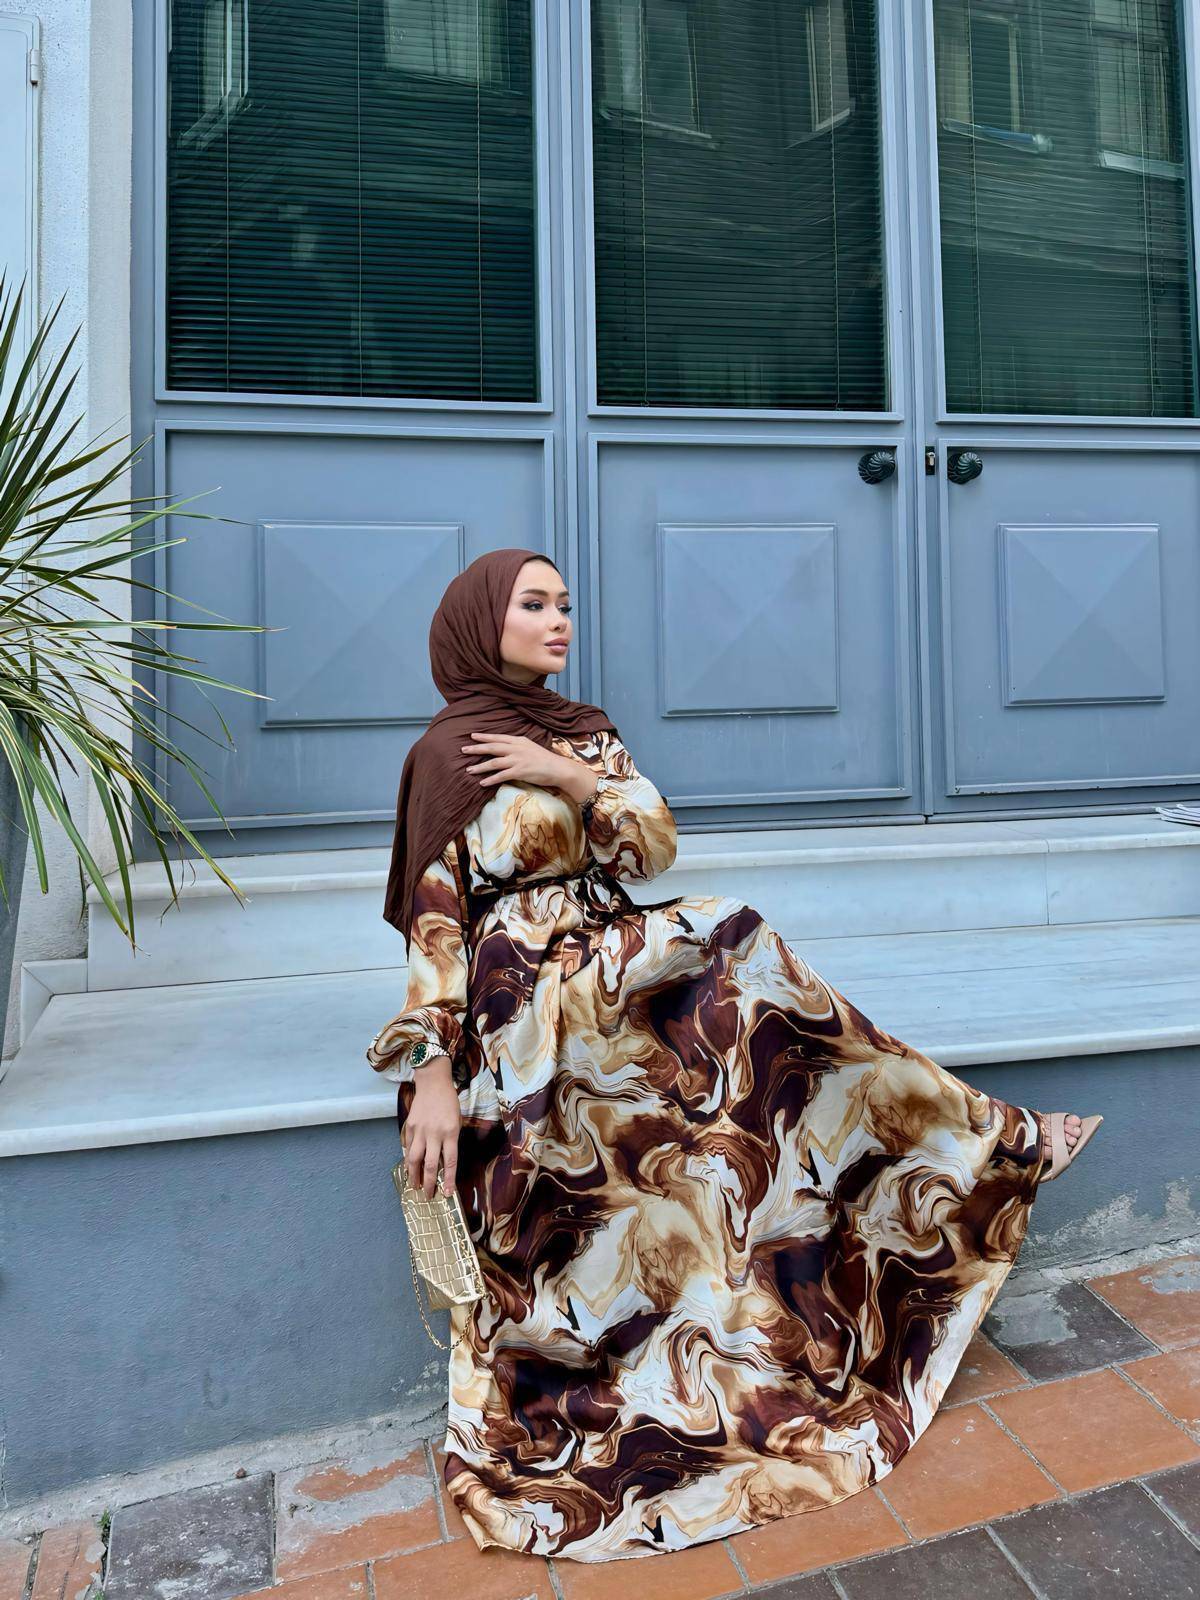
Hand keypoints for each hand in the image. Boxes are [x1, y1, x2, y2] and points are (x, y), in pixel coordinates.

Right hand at [404, 1063, 460, 1196]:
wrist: (433, 1083)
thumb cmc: (449, 1102)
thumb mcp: (456, 1121)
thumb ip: (451, 1141)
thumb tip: (443, 1162)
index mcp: (450, 1133)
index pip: (450, 1162)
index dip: (448, 1179)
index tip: (447, 1193)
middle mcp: (434, 1133)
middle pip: (430, 1164)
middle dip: (428, 1183)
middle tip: (428, 1195)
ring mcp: (420, 1130)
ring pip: (414, 1159)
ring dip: (414, 1175)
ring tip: (414, 1186)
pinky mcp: (410, 1126)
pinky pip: (408, 1147)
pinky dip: (408, 1159)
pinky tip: (408, 1168)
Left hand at [461, 732, 582, 794]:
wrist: (558, 768)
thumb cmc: (545, 759)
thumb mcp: (530, 747)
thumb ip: (518, 746)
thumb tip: (506, 747)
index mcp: (519, 741)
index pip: (498, 738)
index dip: (484, 737)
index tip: (472, 736)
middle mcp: (516, 748)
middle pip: (492, 747)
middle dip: (476, 748)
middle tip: (463, 749)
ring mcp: (517, 760)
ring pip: (493, 762)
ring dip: (480, 766)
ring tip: (468, 770)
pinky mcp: (519, 772)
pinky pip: (501, 776)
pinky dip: (490, 779)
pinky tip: (482, 782)